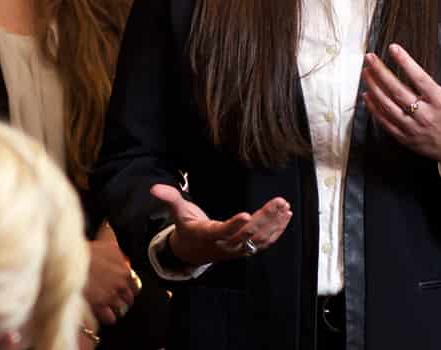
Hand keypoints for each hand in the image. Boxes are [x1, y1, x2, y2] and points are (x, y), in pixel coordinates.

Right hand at [83, 225, 139, 324]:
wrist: (67, 261)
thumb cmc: (84, 252)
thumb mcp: (106, 246)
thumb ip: (117, 250)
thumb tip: (118, 245)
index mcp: (124, 269)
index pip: (135, 286)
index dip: (128, 289)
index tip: (123, 291)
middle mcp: (120, 282)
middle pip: (129, 299)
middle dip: (122, 301)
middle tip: (113, 300)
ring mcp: (111, 295)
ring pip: (121, 310)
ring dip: (115, 310)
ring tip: (107, 308)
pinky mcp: (100, 306)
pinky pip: (110, 318)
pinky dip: (106, 318)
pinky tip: (101, 313)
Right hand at [149, 184, 291, 266]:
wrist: (191, 253)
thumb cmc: (186, 229)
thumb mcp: (177, 213)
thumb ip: (169, 199)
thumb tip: (154, 188)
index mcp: (207, 235)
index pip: (221, 232)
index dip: (233, 225)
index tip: (246, 215)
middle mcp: (224, 245)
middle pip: (247, 234)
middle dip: (264, 219)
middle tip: (278, 202)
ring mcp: (236, 250)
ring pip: (258, 240)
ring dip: (274, 224)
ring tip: (285, 207)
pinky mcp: (245, 250)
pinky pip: (263, 243)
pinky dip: (276, 232)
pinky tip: (285, 217)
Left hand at [362, 42, 440, 171]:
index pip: (420, 79)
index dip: (405, 62)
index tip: (393, 48)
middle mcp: (425, 115)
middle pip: (398, 91)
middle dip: (381, 73)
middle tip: (370, 58)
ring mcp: (413, 127)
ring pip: (388, 106)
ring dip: (374, 88)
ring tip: (366, 72)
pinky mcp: (405, 137)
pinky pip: (385, 122)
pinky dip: (374, 108)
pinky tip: (368, 95)